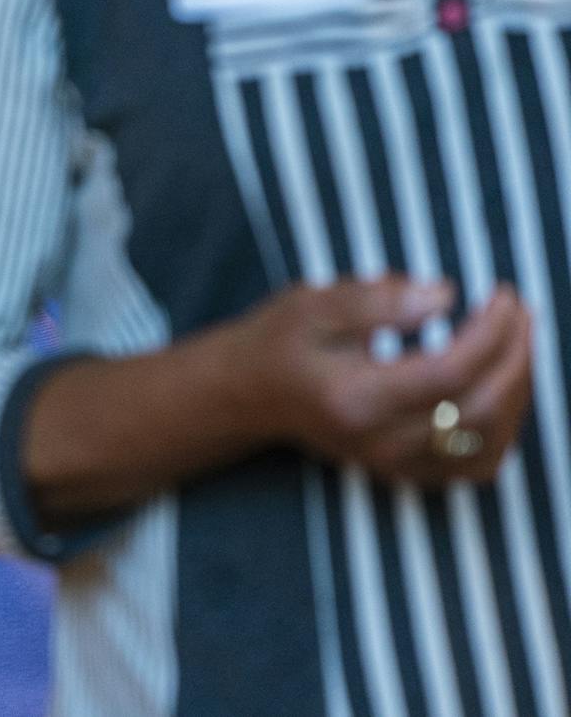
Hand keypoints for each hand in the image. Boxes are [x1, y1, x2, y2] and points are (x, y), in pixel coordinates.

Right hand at [219, 278, 531, 485]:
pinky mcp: (405, 471)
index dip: (489, 332)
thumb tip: (444, 295)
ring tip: (516, 342)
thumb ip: (376, 299)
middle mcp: (377, 440)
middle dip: (515, 355)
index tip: (500, 294)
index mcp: (353, 398)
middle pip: (479, 407)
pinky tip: (502, 387)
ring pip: (489, 440)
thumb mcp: (312, 304)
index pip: (449, 370)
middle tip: (519, 310)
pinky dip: (506, 427)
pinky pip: (478, 464)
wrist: (248, 393)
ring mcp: (394, 463)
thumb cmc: (279, 341)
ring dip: (517, 389)